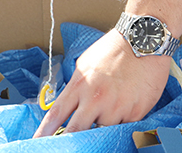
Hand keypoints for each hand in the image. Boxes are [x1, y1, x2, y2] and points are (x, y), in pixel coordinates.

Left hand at [34, 29, 170, 135]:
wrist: (145, 39)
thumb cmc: (115, 48)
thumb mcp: (85, 64)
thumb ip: (75, 87)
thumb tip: (66, 108)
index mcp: (80, 85)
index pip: (56, 115)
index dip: (44, 133)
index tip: (37, 143)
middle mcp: (96, 98)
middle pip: (76, 131)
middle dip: (70, 140)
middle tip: (68, 144)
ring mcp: (116, 107)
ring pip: (103, 131)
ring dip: (102, 125)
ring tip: (110, 106)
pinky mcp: (136, 112)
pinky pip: (124, 127)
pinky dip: (122, 121)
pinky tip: (125, 105)